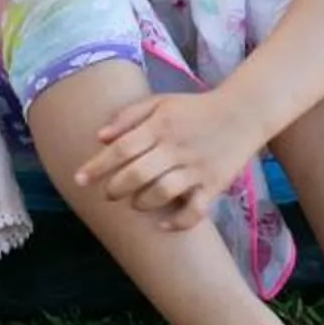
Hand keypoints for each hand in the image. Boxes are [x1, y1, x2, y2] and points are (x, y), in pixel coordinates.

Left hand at [76, 88, 263, 231]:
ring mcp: (196, 168)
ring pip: (162, 193)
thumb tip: (100, 137)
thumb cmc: (195, 109)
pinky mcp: (214, 185)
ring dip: (142, 202)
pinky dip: (177, 221)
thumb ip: (129, 116)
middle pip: (137, 173)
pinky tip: (164, 223)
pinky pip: (195, 211)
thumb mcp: (161, 102)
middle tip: (109, 192)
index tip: (79, 179)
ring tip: (136, 201)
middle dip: (116, 188)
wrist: (244, 112)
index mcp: (161, 125)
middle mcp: (176, 147)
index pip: (122, 148)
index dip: (97, 165)